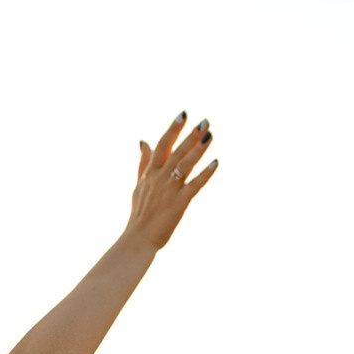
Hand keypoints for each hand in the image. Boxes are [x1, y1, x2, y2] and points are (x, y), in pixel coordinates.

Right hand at [125, 112, 218, 251]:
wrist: (138, 239)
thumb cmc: (139, 214)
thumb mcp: (139, 185)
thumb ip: (143, 163)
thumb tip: (143, 141)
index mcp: (150, 173)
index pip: (162, 146)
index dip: (173, 130)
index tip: (183, 114)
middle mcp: (159, 178)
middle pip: (176, 151)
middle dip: (190, 135)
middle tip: (205, 121)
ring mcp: (169, 190)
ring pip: (185, 164)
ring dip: (198, 149)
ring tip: (210, 135)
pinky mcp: (179, 203)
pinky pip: (194, 185)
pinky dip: (205, 174)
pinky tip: (216, 162)